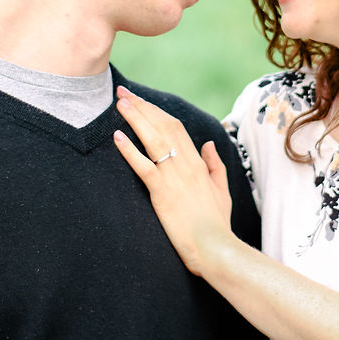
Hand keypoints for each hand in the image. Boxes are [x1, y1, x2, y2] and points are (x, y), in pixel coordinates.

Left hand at [113, 86, 235, 275]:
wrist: (214, 247)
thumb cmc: (217, 223)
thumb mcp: (221, 190)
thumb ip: (214, 165)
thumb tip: (209, 144)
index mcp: (197, 162)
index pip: (175, 127)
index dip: (156, 111)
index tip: (142, 101)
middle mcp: (186, 163)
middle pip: (162, 126)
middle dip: (142, 107)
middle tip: (123, 92)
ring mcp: (173, 177)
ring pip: (153, 139)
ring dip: (135, 118)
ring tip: (120, 103)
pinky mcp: (162, 192)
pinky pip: (143, 166)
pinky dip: (130, 150)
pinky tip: (117, 137)